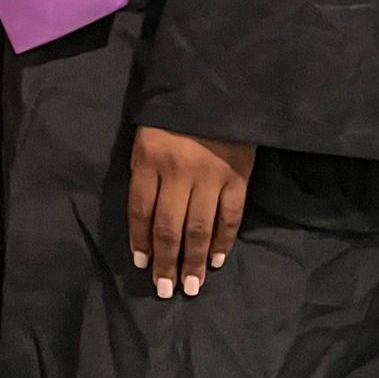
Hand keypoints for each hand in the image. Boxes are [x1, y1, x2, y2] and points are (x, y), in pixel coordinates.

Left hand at [128, 127, 255, 300]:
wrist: (217, 87)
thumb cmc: (174, 114)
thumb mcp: (147, 136)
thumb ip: (145, 172)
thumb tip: (145, 218)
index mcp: (150, 160)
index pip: (141, 210)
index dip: (140, 240)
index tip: (141, 264)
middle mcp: (178, 172)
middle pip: (169, 227)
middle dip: (166, 262)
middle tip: (165, 289)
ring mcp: (210, 177)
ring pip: (199, 228)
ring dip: (193, 260)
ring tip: (191, 286)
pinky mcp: (238, 177)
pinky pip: (229, 216)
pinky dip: (223, 241)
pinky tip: (215, 260)